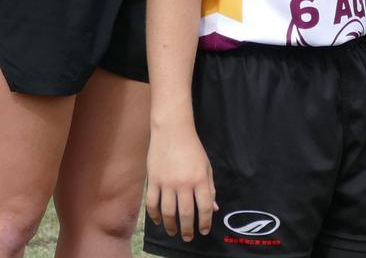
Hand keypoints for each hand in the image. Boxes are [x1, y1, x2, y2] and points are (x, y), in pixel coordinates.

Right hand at [146, 126, 216, 241]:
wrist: (172, 129)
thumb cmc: (192, 147)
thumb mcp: (206, 166)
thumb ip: (210, 187)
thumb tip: (213, 209)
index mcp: (200, 179)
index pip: (205, 207)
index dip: (206, 223)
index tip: (204, 231)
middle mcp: (184, 183)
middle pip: (187, 214)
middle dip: (188, 229)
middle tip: (188, 237)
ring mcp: (167, 182)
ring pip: (168, 212)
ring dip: (171, 226)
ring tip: (173, 232)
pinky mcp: (153, 179)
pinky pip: (152, 203)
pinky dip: (154, 215)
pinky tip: (158, 220)